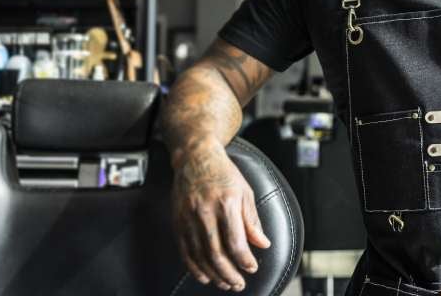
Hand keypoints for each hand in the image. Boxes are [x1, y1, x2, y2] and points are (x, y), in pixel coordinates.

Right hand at [171, 143, 270, 291]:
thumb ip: (252, 220)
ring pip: (199, 256)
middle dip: (229, 274)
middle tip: (238, 284)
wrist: (195, 158)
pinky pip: (185, 251)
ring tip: (225, 284)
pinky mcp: (177, 222)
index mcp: (226, 203)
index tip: (251, 268)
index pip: (236, 241)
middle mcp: (205, 212)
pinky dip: (194, 267)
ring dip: (213, 274)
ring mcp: (188, 218)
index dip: (244, 259)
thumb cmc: (224, 174)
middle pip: (216, 253)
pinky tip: (204, 276)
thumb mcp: (245, 192)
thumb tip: (263, 244)